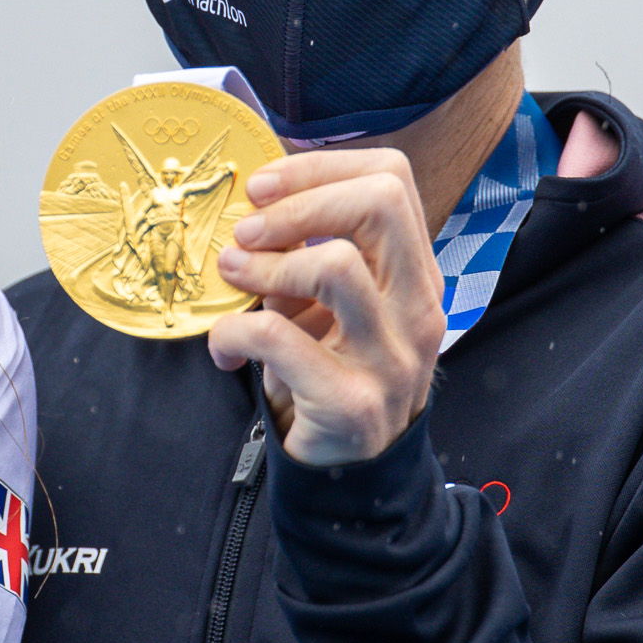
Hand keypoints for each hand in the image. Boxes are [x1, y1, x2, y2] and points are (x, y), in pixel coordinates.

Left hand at [206, 149, 443, 466]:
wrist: (349, 474)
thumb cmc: (331, 373)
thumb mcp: (330, 307)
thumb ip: (308, 255)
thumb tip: (255, 201)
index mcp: (416, 274)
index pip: (392, 179)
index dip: (319, 169)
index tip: (263, 187)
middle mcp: (417, 308)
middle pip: (379, 203)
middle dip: (297, 204)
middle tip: (247, 232)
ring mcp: (392, 357)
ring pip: (336, 265)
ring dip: (265, 267)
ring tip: (234, 280)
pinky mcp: (353, 402)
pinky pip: (279, 338)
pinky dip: (234, 333)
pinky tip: (225, 349)